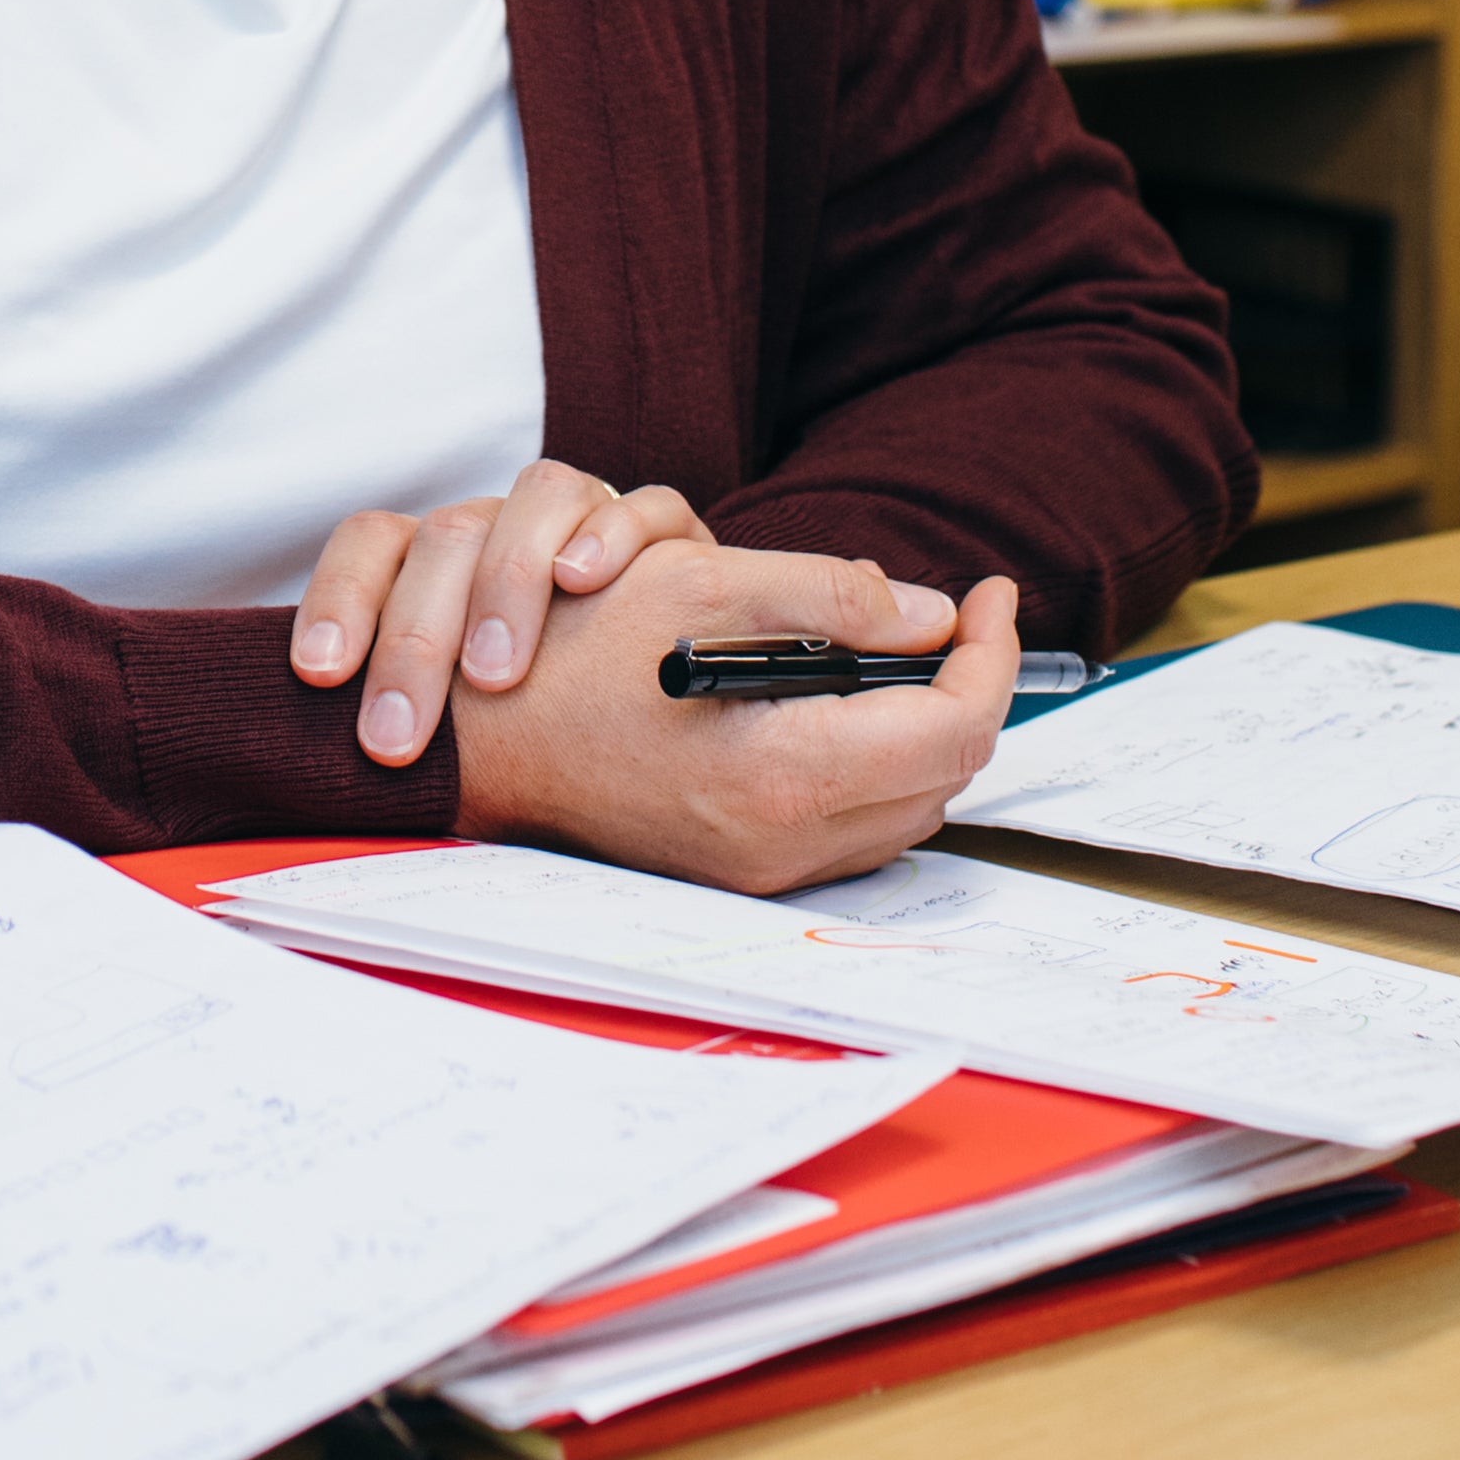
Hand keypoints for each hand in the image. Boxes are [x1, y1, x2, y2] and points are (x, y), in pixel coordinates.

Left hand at [292, 462, 726, 768]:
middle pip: (448, 536)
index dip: (338, 599)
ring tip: (493, 675)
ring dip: (508, 578)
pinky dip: (612, 537)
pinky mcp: (667, 532)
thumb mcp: (470, 724)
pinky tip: (585, 583)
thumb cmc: (546, 721)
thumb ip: (420, 720)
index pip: (375, 543)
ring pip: (539, 497)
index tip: (319, 675)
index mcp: (444, 560)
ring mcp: (586, 520)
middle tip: (397, 737)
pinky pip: (647, 507)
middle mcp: (507, 527)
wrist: (669, 700)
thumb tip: (333, 778)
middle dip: (415, 638)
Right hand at [450, 539, 1022, 895]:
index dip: (988, 654)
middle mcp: (784, 843)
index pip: (954, 729)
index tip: (988, 594)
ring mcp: (761, 869)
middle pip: (944, 776)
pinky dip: (870, 764)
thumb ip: (831, 596)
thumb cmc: (565, 659)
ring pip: (904, 807)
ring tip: (898, 656)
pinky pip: (851, 825)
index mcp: (785, 774)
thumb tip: (932, 613)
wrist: (471, 746)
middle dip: (963, 691)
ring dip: (921, 731)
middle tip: (953, 622)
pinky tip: (837, 705)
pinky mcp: (740, 872)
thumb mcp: (699, 588)